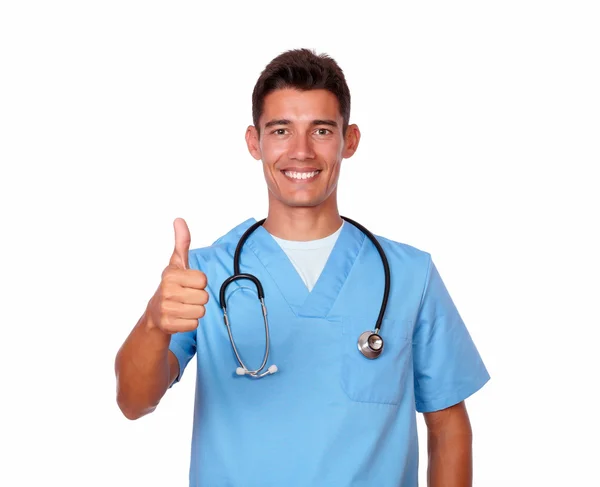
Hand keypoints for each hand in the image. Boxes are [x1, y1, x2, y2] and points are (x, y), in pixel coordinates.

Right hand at [146, 218, 208, 333]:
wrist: (155, 313)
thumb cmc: (171, 285)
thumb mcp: (176, 263)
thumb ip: (182, 242)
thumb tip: (179, 220)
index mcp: (171, 274)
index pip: (203, 280)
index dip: (199, 282)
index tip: (188, 283)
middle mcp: (167, 290)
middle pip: (204, 297)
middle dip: (198, 298)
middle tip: (185, 297)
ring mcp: (166, 308)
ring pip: (201, 311)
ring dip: (195, 310)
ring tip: (183, 306)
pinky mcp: (168, 324)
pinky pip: (194, 324)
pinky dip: (190, 322)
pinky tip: (180, 317)